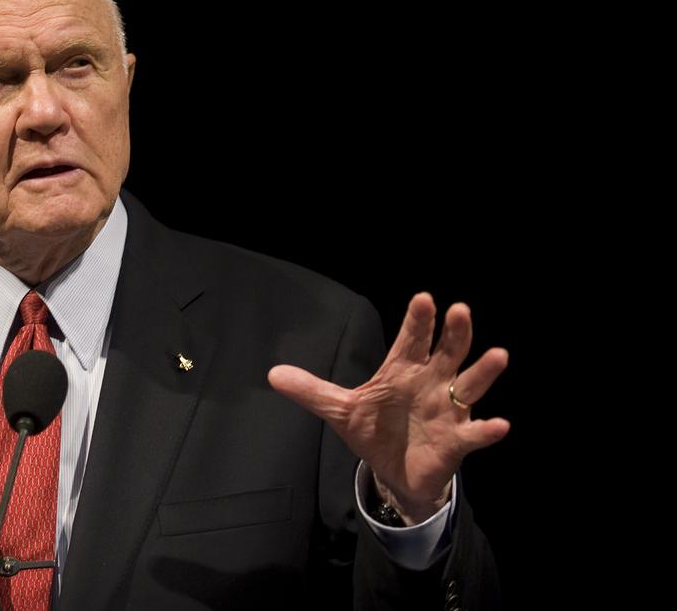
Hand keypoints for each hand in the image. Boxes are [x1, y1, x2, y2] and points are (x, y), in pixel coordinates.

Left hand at [268, 292, 509, 522]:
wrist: (394, 472)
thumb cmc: (375, 431)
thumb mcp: (340, 410)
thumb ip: (312, 391)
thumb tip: (273, 374)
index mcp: (403, 370)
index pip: (411, 340)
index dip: (418, 321)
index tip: (424, 299)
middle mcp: (431, 383)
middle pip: (446, 352)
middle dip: (454, 333)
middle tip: (459, 310)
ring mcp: (447, 410)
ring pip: (469, 385)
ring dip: (483, 371)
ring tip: (498, 355)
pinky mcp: (456, 440)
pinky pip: (475, 434)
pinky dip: (487, 429)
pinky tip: (499, 424)